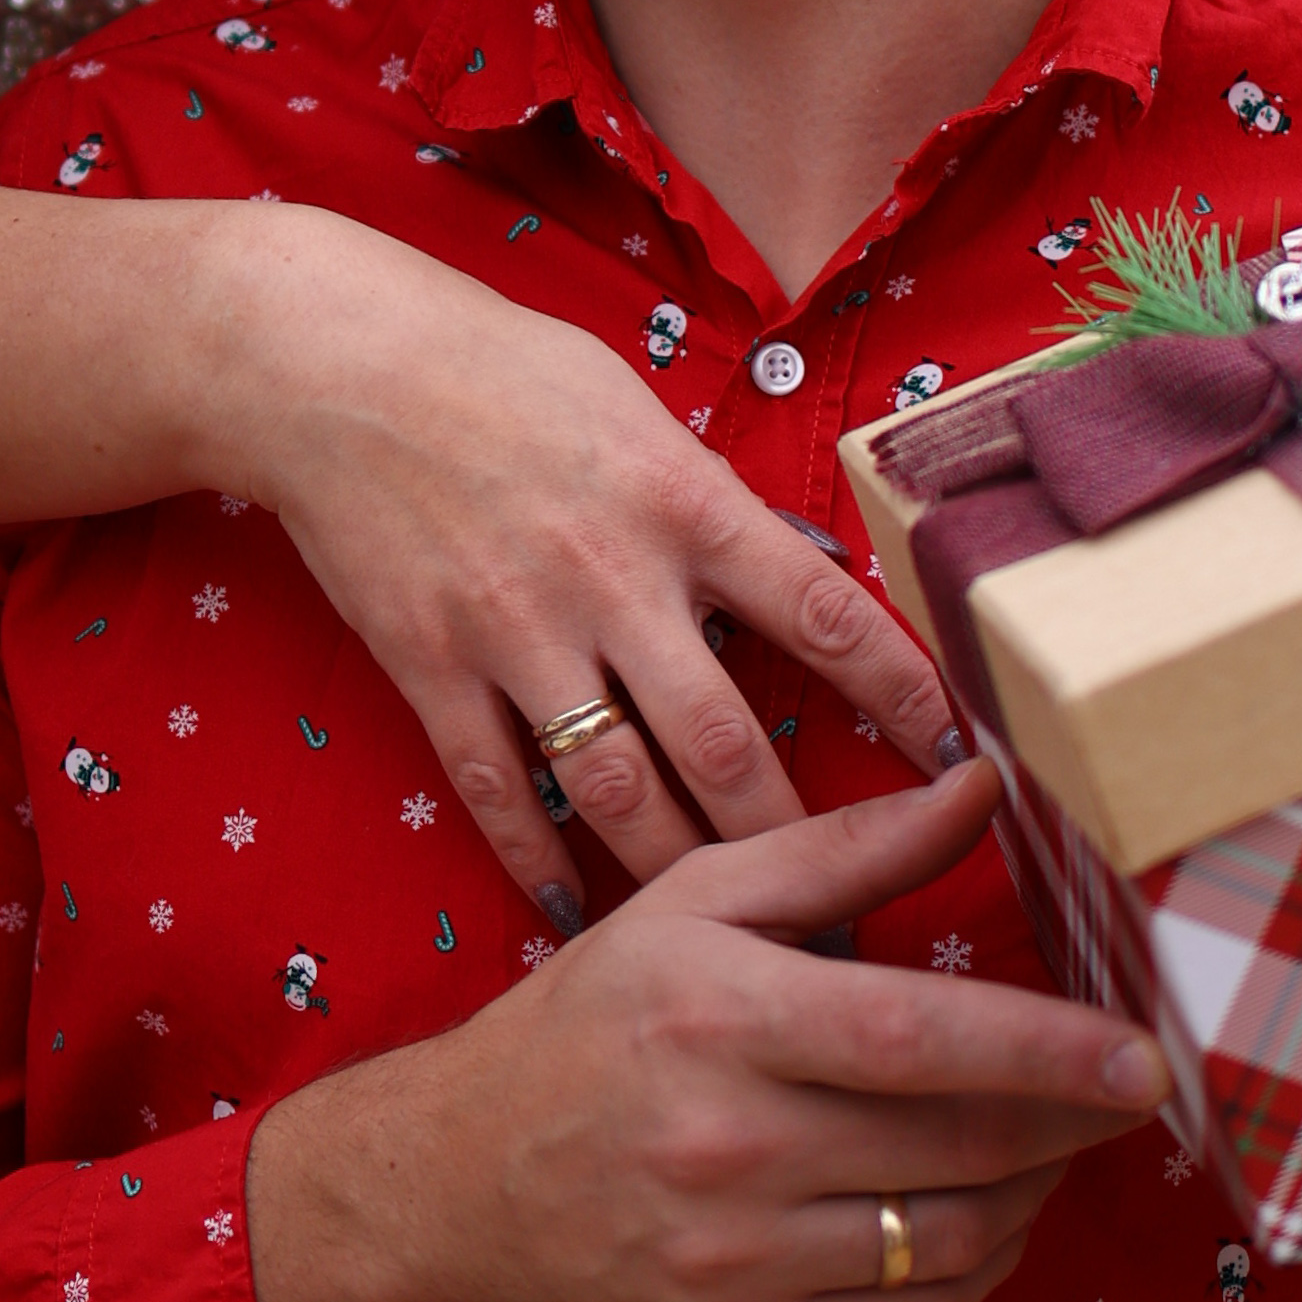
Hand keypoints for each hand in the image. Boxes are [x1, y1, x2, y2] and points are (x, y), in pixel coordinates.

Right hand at [247, 216, 955, 922]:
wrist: (337, 365)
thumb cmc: (504, 371)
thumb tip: (807, 572)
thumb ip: (714, 504)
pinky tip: (573, 912)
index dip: (902, 692)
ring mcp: (515, 630)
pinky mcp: (430, 667)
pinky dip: (537, 861)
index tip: (964, 758)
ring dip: (679, 873)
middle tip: (850, 911)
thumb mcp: (637, 409)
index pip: (822, 610)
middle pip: (725, 740)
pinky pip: (497, 792)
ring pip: (618, 788)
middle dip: (795, 838)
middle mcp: (610, 574)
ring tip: (730, 936)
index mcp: (681, 499)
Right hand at [247, 765, 1160, 1301]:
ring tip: (1056, 1144)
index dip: (1047, 1051)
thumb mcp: (698, 904)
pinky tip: (990, 1217)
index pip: (919, 1037)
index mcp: (721, 1015)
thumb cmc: (591, 1022)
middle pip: (956, 1147)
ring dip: (1035, 1196)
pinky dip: (979, 1270)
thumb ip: (848, 847)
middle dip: (1071, 1122)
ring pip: (948, 1241)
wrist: (453, 1186)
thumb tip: (984, 784)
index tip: (1145, 1056)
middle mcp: (728, 1142)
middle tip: (1127, 1088)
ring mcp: (734, 1257)